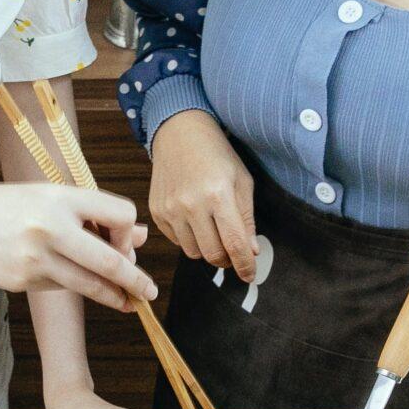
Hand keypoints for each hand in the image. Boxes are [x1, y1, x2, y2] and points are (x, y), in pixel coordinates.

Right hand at [0, 183, 157, 311]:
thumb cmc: (3, 207)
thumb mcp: (47, 199)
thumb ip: (92, 215)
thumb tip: (139, 235)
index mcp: (60, 196)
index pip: (119, 214)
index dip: (128, 232)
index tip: (125, 243)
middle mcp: (51, 226)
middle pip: (110, 260)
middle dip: (135, 280)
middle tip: (149, 294)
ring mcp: (36, 257)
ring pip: (89, 283)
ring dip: (113, 296)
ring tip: (127, 303)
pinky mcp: (23, 281)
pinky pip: (60, 288)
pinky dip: (71, 287)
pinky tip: (68, 280)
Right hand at [148, 109, 258, 279]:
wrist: (180, 133)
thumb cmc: (217, 155)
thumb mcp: (242, 181)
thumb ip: (247, 218)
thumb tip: (251, 251)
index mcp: (218, 195)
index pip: (235, 245)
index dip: (245, 265)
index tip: (250, 275)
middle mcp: (191, 205)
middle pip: (213, 255)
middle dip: (227, 260)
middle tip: (233, 252)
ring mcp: (171, 209)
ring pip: (193, 253)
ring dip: (208, 249)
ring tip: (213, 231)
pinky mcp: (157, 211)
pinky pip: (176, 241)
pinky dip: (190, 239)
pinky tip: (195, 220)